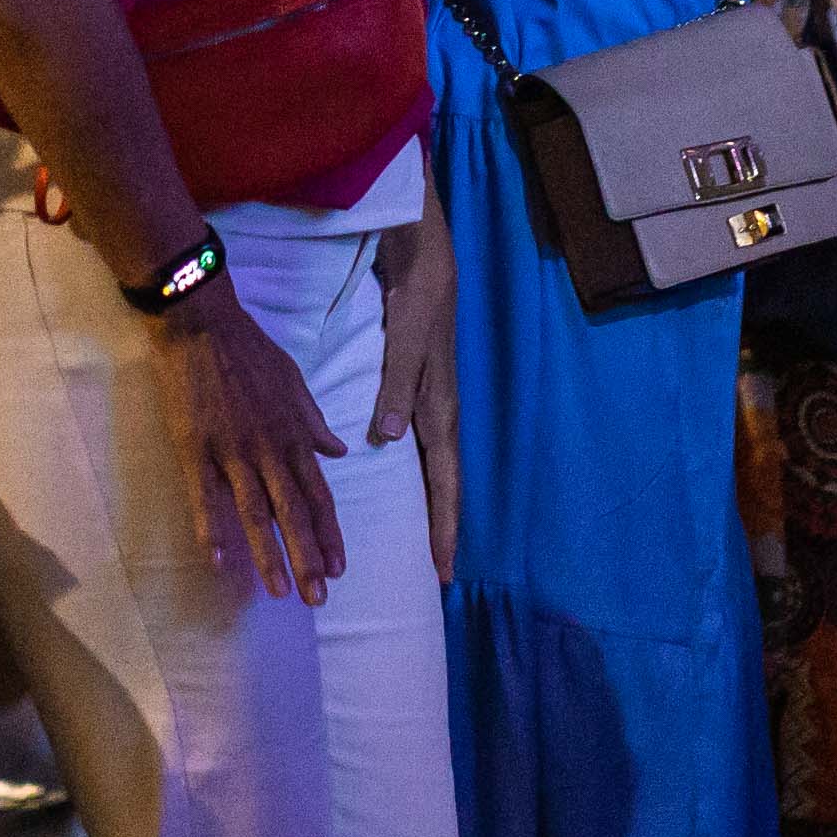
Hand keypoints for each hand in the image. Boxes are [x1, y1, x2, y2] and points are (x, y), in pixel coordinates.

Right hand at [156, 287, 351, 605]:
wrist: (200, 323)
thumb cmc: (248, 350)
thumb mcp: (294, 380)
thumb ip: (314, 421)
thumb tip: (337, 450)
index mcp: (293, 434)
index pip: (319, 494)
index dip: (330, 534)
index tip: (339, 568)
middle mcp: (269, 449)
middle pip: (294, 513)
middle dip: (308, 559)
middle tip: (317, 600)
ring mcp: (231, 451)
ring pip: (256, 512)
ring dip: (269, 555)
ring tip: (280, 592)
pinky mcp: (195, 448)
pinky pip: (204, 496)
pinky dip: (212, 529)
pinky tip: (219, 561)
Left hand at [367, 216, 463, 582]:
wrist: (427, 261)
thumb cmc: (417, 300)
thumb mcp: (405, 342)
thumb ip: (397, 388)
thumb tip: (391, 438)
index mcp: (440, 410)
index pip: (445, 484)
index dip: (443, 528)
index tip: (442, 571)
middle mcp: (441, 415)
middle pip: (446, 486)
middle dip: (443, 530)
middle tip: (438, 575)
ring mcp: (433, 404)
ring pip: (437, 470)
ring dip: (434, 508)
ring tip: (427, 544)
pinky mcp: (422, 392)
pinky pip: (426, 449)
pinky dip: (422, 477)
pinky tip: (407, 486)